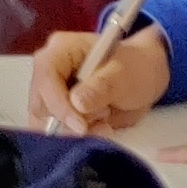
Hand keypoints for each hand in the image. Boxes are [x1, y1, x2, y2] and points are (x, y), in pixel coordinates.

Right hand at [28, 22, 173, 135]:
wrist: (145, 77)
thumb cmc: (135, 68)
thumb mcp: (124, 74)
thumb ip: (101, 87)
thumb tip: (76, 103)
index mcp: (60, 50)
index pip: (45, 77)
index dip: (58, 103)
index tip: (81, 126)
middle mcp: (50, 71)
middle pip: (40, 104)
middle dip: (68, 121)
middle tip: (101, 122)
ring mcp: (54, 92)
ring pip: (48, 122)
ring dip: (75, 131)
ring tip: (106, 124)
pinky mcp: (60, 111)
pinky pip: (59, 131)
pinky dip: (78, 137)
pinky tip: (101, 128)